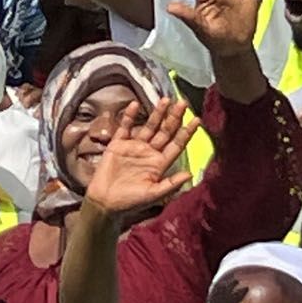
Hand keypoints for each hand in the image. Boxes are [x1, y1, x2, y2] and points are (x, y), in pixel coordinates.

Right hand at [79, 98, 197, 221]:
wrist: (105, 202)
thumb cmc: (130, 202)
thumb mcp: (153, 194)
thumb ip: (171, 184)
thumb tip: (190, 174)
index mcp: (160, 164)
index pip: (176, 144)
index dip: (186, 133)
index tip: (196, 120)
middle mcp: (149, 153)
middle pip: (165, 131)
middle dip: (174, 117)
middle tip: (182, 103)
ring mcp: (134, 147)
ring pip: (148, 126)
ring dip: (156, 113)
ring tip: (165, 100)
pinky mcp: (118, 145)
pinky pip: (125, 127)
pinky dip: (129, 116)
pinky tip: (134, 104)